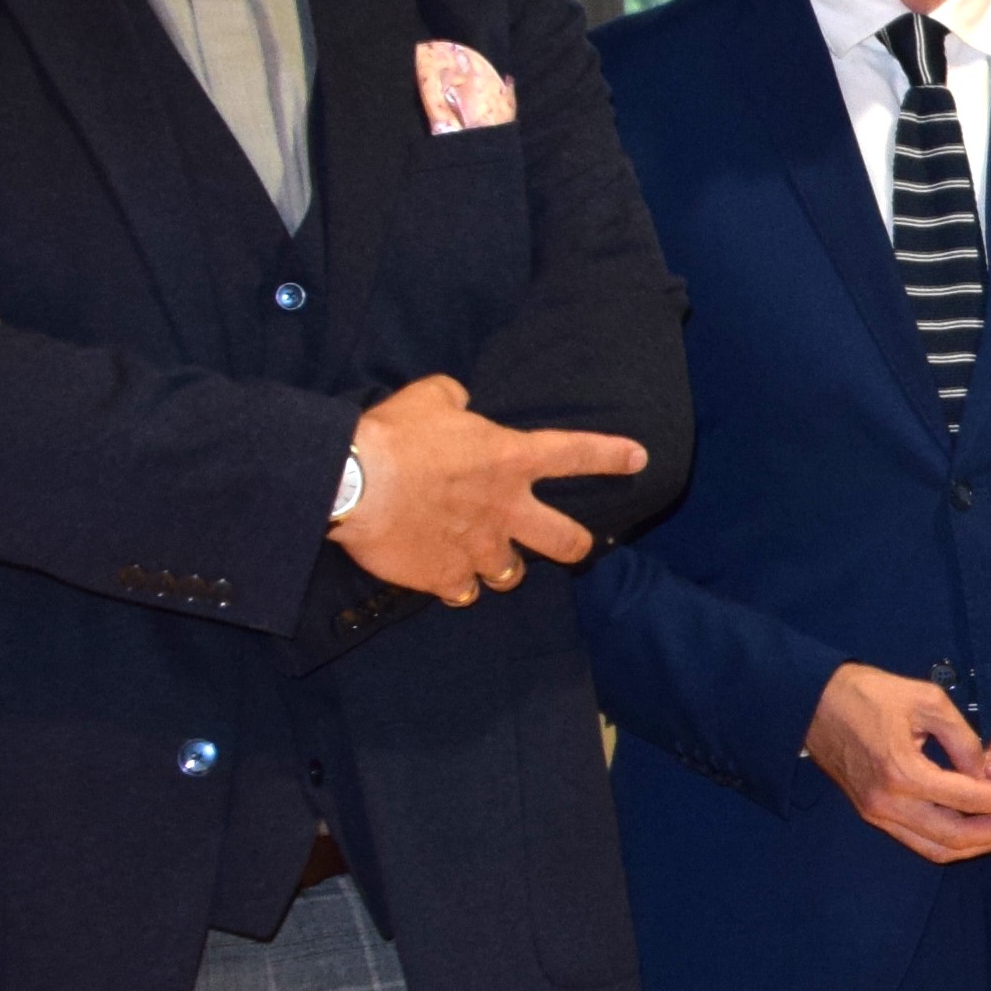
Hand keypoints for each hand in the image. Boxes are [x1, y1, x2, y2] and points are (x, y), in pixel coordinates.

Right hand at [336, 371, 649, 607]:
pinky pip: (464, 593)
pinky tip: (445, 578)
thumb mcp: (428, 397)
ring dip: (503, 568)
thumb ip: (453, 398)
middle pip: (567, 540)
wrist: (351, 483)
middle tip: (573, 545)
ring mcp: (479, 549)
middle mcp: (506, 509)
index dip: (611, 455)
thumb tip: (458, 401)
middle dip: (575, 545)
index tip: (639, 459)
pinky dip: (457, 587)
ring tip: (487, 561)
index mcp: (510, 460)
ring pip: (511, 575)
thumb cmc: (392, 435)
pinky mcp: (446, 577)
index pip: (576, 454)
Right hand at [807, 660, 990, 863]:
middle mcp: (889, 804)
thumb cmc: (870, 694)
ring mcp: (878, 815)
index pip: (969, 799)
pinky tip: (978, 826)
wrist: (815, 703)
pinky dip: (952, 842)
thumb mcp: (927, 701)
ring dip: (978, 843)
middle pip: (957, 837)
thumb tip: (987, 771)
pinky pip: (919, 842)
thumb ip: (964, 739)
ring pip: (938, 848)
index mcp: (903, 772)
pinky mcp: (874, 816)